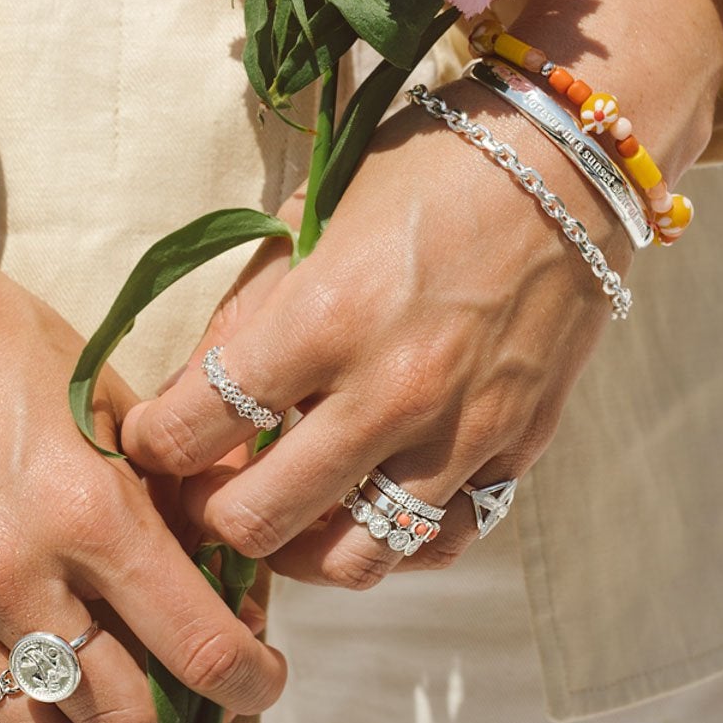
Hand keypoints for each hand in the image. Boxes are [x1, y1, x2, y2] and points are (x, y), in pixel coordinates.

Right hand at [0, 37, 286, 722]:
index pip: (198, 649)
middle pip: (124, 718)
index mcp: (91, 513)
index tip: (264, 679)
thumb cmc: (14, 352)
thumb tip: (240, 588)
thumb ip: (181, 506)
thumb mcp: (121, 411)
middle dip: (181, 720)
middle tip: (198, 693)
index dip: (251, 683)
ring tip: (127, 710)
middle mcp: (17, 576)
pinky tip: (49, 703)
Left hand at [123, 83, 633, 586]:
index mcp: (325, 317)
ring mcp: (460, 433)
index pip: (198, 424)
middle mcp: (392, 391)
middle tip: (204, 492)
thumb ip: (244, 318)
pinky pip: (439, 544)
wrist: (570, 163)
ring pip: (352, 559)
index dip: (152, 444)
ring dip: (298, 551)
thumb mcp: (314, 220)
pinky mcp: (514, 451)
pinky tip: (364, 513)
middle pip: (259, 520)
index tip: (151, 439)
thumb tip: (183, 401)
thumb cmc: (428, 174)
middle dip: (209, 515)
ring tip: (282, 518)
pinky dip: (390, 546)